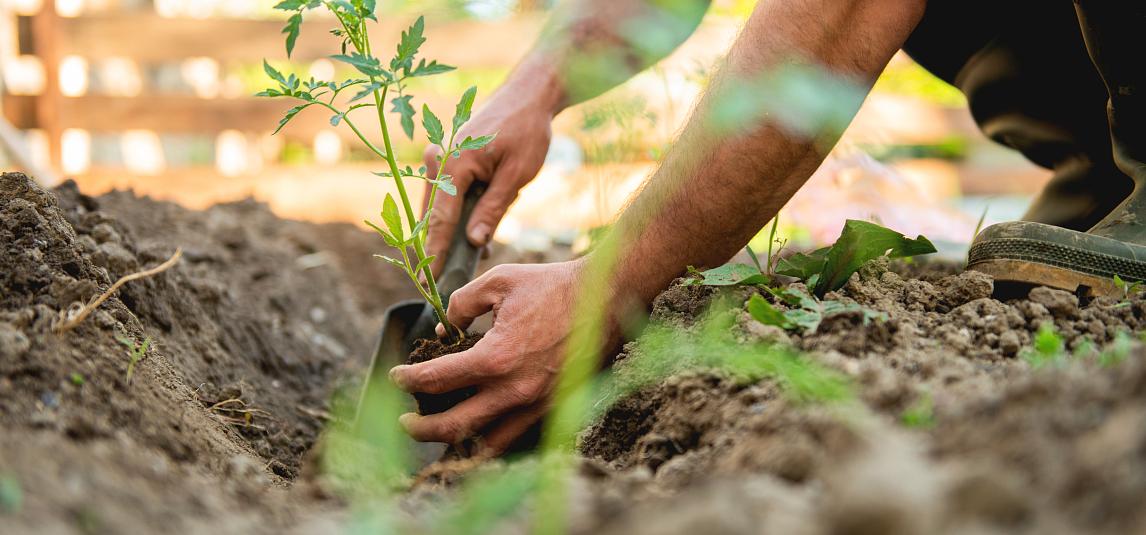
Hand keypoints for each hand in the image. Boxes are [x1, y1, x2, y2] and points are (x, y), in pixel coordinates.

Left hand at [388, 260, 595, 454]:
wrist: (608, 298)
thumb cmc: (553, 285)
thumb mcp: (499, 281)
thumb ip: (461, 303)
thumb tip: (444, 329)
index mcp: (496, 359)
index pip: (435, 380)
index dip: (407, 379)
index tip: (396, 375)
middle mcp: (514, 392)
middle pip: (453, 427)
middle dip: (420, 428)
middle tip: (405, 421)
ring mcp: (536, 406)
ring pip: (485, 445)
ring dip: (455, 444)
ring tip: (439, 434)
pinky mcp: (554, 410)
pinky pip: (516, 438)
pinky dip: (490, 441)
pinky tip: (478, 431)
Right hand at [423, 86, 553, 274]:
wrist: (528, 95)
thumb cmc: (526, 131)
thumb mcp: (516, 175)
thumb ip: (493, 209)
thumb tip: (473, 242)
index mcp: (453, 164)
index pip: (440, 220)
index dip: (434, 254)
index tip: (427, 283)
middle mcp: (437, 160)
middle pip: (433, 216)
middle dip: (440, 248)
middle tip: (444, 279)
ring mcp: (439, 158)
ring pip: (438, 208)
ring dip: (451, 232)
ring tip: (469, 257)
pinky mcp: (446, 159)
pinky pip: (446, 195)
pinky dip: (457, 215)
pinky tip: (476, 234)